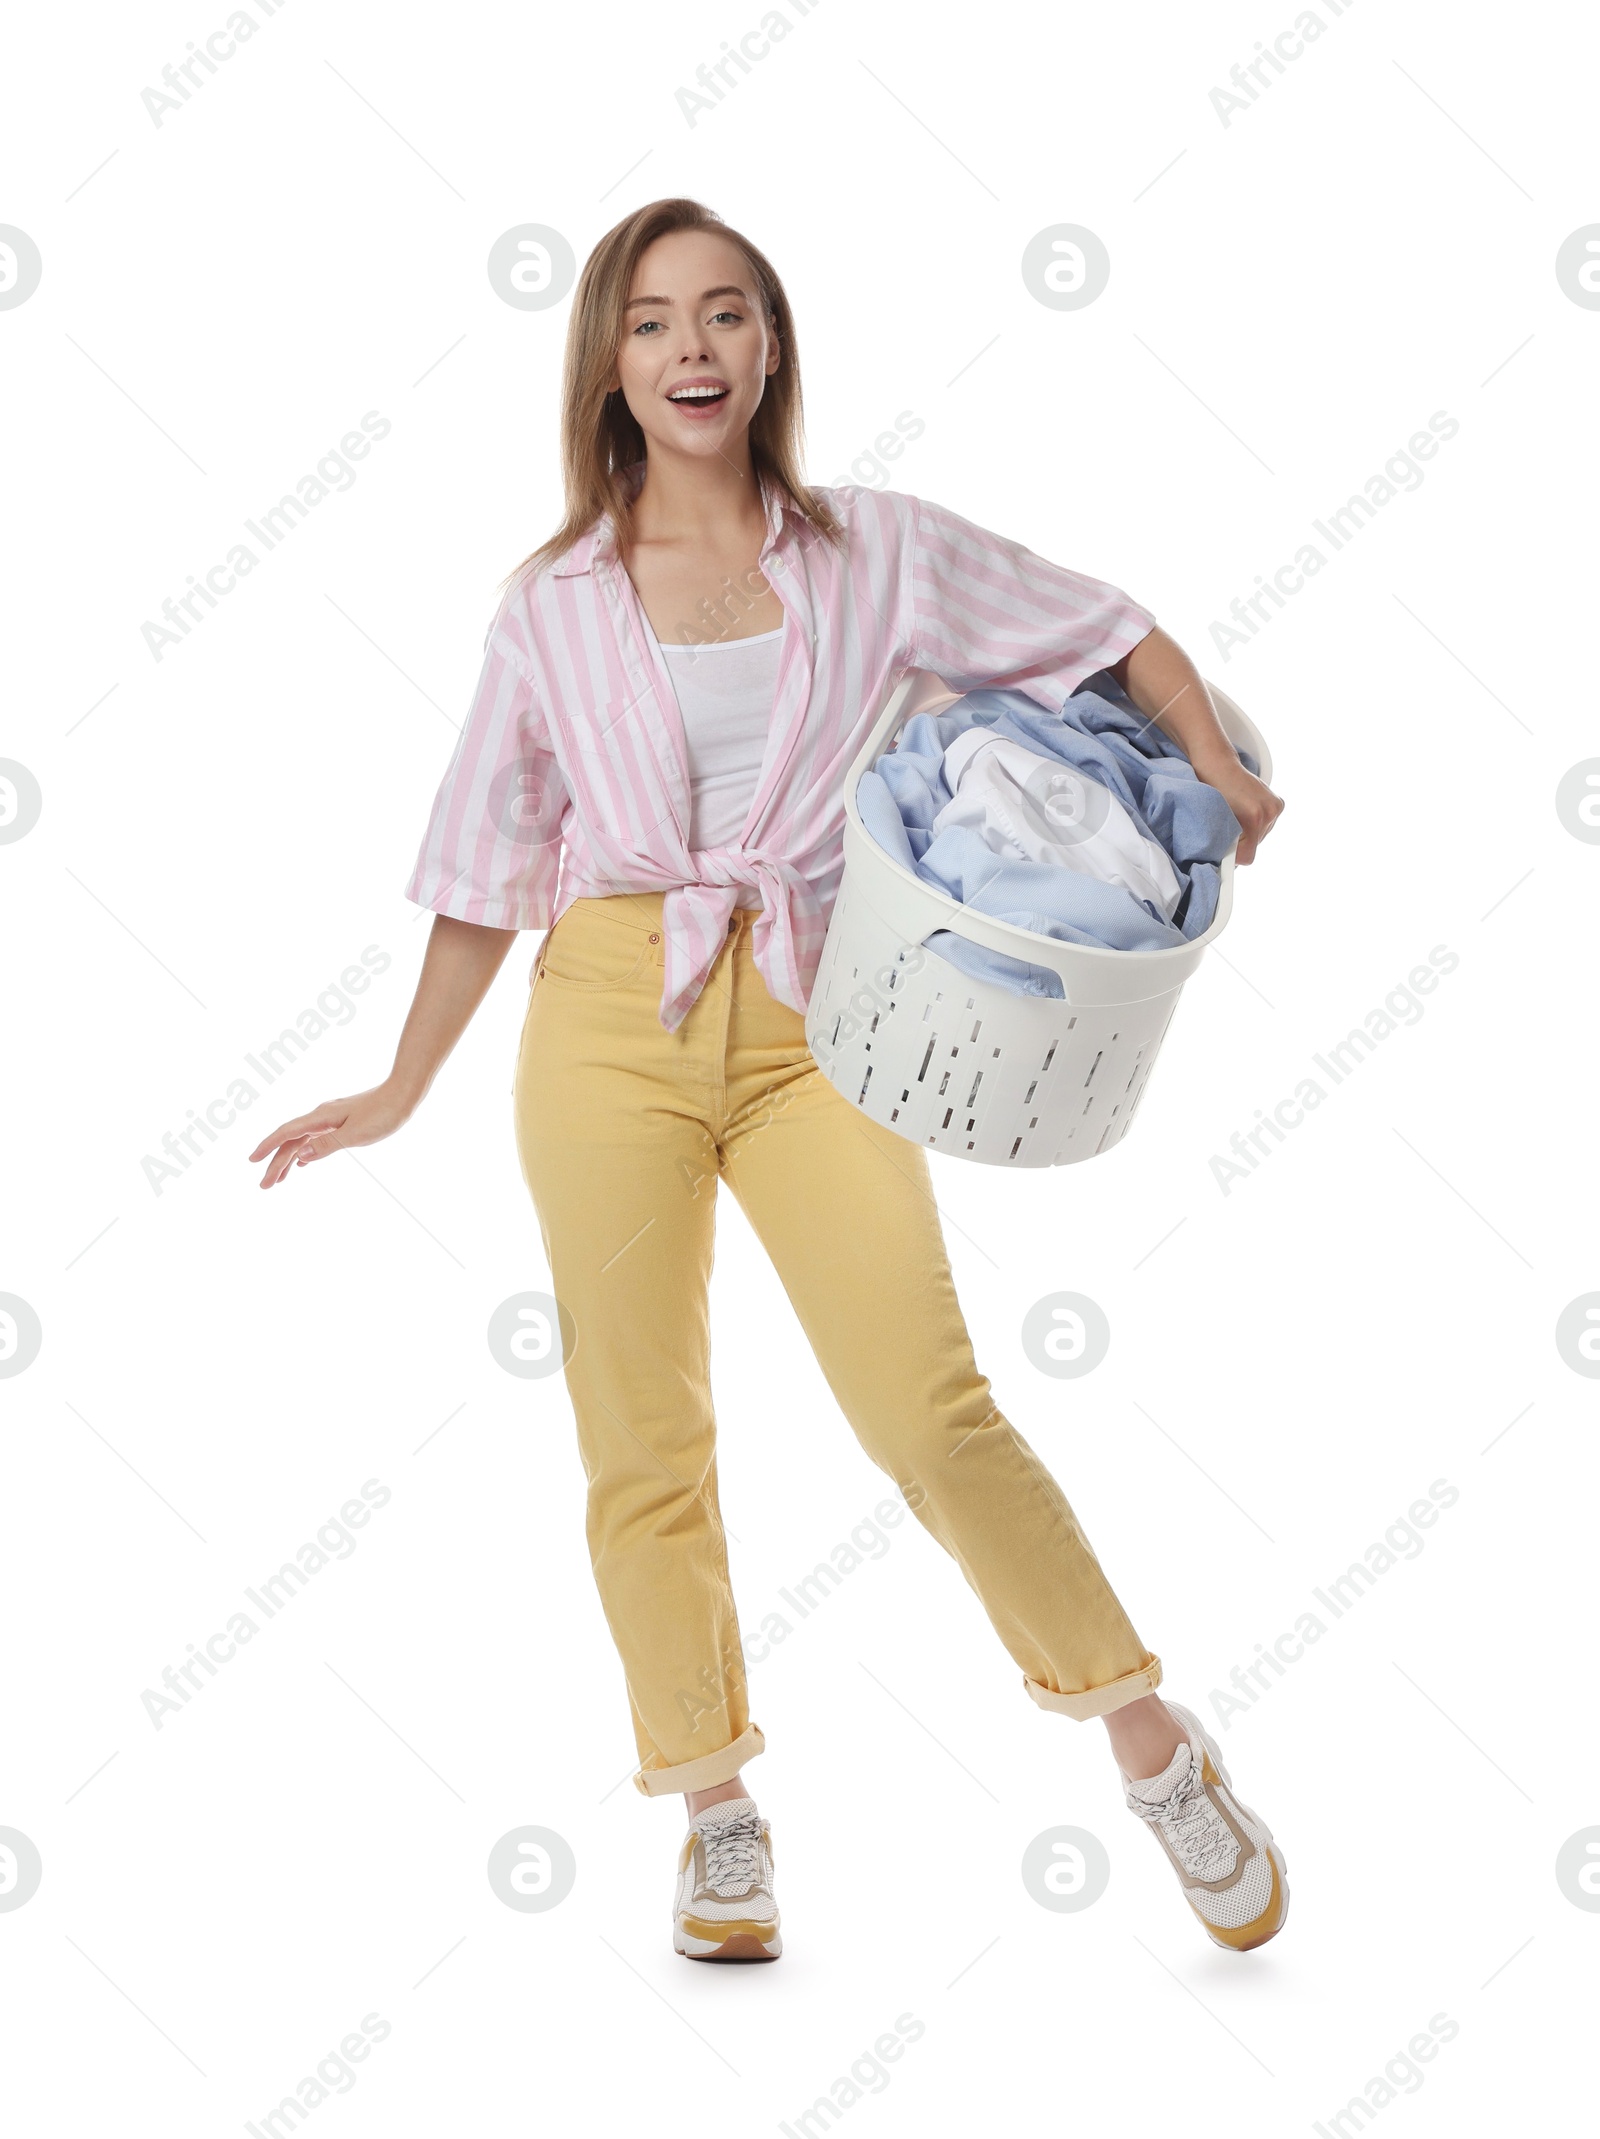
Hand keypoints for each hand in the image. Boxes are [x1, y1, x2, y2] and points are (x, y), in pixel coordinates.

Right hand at [247, 1079, 417, 1188]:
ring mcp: (331, 1119)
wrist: (404, 1094)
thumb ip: (327, 1145)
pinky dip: (306, 1153)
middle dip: (276, 1163)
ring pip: (303, 1141)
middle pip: (292, 1141)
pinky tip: (303, 1163)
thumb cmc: (384, 1113)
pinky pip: (316, 1139)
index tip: (252, 1160)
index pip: (287, 1133)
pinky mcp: (342, 1123)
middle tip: (264, 1186)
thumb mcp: (356, 1134)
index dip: (268, 1146)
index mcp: (322, 1117)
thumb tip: (300, 1157)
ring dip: (289, 1161)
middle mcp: (322, 1116)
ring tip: (279, 1180)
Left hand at [1192, 748, 1284, 866]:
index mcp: (1254, 817)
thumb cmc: (1210, 791)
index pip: (1248, 857)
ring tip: (1235, 815)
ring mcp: (1275, 807)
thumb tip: (1227, 865)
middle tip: (1226, 826)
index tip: (1224, 850)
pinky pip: (1266, 826)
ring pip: (1260, 837)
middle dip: (1240, 842)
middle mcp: (1269, 812)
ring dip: (1248, 832)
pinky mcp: (1278, 803)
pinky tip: (1245, 811)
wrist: (1218, 765)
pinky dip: (1255, 824)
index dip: (1233, 857)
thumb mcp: (1214, 820)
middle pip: (1254, 847)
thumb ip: (1224, 842)